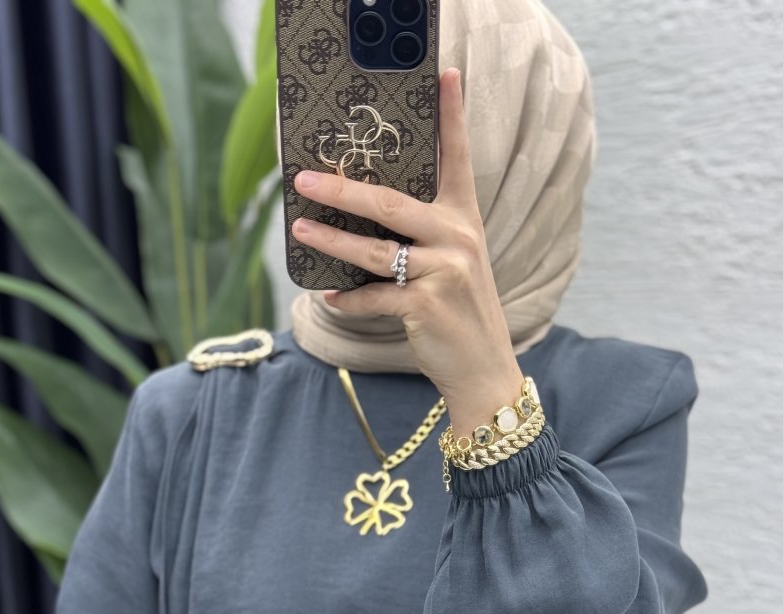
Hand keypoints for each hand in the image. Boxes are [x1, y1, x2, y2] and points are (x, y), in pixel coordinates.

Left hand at [290, 66, 523, 435]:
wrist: (483, 369)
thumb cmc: (459, 315)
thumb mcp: (452, 265)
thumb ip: (420, 237)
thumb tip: (362, 217)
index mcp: (464, 221)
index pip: (457, 159)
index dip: (451, 116)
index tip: (446, 75)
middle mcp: (457, 239)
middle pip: (389, 203)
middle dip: (341, 189)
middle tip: (304, 179)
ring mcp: (443, 272)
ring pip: (373, 250)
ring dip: (330, 242)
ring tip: (300, 232)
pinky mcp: (426, 305)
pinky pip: (373, 296)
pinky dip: (348, 300)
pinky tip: (329, 298)